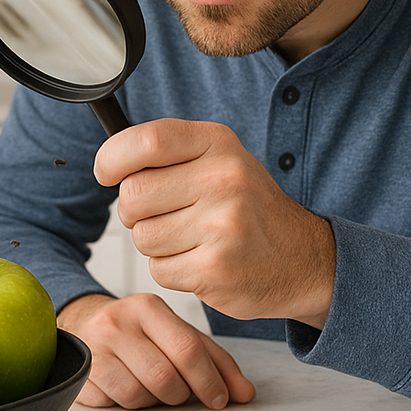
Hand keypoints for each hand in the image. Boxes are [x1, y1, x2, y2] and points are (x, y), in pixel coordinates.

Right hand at [57, 292, 254, 409]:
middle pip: (164, 378)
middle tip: (181, 394)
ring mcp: (93, 348)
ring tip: (149, 386)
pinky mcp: (78, 373)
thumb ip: (213, 360)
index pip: (187, 348)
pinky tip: (125, 387)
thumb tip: (245, 394)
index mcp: (147, 307)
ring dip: (152, 401)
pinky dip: (126, 405)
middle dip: (180, 396)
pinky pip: (112, 403)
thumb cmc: (138, 333)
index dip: (209, 380)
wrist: (83, 323)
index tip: (219, 400)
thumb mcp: (174, 333)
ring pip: (137, 396)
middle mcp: (117, 323)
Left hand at [94, 118, 336, 327]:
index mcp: (219, 144)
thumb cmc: (249, 208)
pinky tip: (202, 261)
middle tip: (165, 215)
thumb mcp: (220, 160)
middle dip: (135, 212)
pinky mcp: (215, 269)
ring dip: (156, 244)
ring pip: (142, 236)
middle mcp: (223, 179)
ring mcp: (222, 225)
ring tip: (192, 239)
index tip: (107, 173)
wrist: (303, 259)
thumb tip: (108, 163)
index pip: (146, 140)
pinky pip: (159, 270)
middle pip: (133, 195)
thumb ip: (169, 153)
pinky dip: (172, 270)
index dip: (113, 158)